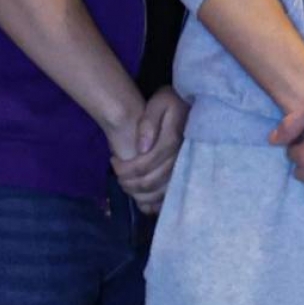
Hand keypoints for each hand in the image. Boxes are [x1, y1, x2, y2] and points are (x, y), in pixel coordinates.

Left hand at [112, 87, 188, 213]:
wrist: (190, 104)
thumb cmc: (170, 102)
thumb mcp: (159, 103)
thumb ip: (149, 122)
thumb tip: (142, 148)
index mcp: (173, 140)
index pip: (147, 163)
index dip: (127, 167)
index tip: (113, 160)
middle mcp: (181, 157)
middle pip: (152, 180)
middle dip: (129, 182)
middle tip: (117, 175)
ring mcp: (184, 167)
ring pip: (160, 192)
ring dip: (139, 193)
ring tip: (125, 183)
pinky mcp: (184, 174)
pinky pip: (169, 195)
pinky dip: (154, 202)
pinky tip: (141, 200)